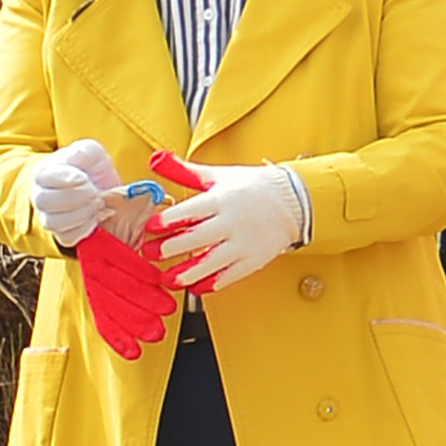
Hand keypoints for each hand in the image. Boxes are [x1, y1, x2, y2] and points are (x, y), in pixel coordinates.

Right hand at [24, 137, 117, 248]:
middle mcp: (41, 196)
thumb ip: (84, 151)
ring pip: (54, 222)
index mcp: (44, 174)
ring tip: (99, 203)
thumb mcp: (89, 153)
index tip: (84, 177)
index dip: (66, 178)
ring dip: (83, 213)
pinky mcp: (62, 234)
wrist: (98, 190)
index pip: (44, 177)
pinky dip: (86, 229)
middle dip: (77, 196)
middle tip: (96, 191)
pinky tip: (96, 217)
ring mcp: (49, 217)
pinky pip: (67, 238)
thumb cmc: (89, 169)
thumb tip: (77, 157)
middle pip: (45, 201)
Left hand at [147, 158, 306, 291]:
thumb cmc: (251, 187)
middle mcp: (233, 221)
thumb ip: (183, 171)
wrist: (295, 200)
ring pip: (213, 261)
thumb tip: (156, 159)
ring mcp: (245, 242)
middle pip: (198, 237)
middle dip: (170, 248)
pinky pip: (232, 275)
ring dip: (188, 273)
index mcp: (222, 199)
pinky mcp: (255, 259)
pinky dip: (213, 283)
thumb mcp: (217, 175)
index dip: (168, 220)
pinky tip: (196, 287)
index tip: (151, 228)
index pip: (191, 210)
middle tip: (150, 254)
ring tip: (168, 279)